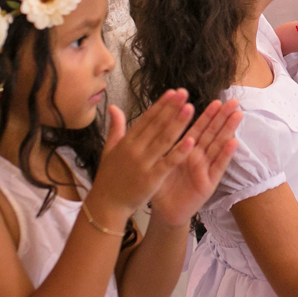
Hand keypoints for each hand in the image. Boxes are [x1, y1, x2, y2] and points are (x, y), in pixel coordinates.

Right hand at [86, 90, 198, 225]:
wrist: (107, 204)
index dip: (160, 105)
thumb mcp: (109, 149)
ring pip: (164, 140)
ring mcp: (143, 163)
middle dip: (171, 108)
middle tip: (185, 93)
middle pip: (156, 125)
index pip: (146, 119)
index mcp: (126, 141)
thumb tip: (113, 106)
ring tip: (190, 108)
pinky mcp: (151, 178)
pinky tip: (191, 140)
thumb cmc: (109, 177)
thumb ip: (115, 127)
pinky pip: (168, 162)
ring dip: (178, 123)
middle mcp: (135, 149)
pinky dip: (179, 151)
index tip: (173, 92)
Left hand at [149, 99, 242, 226]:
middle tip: (234, 101)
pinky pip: (217, 167)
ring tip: (238, 115)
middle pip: (212, 133)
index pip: (198, 128)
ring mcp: (205, 169)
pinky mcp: (208, 183)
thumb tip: (152, 121)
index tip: (216, 100)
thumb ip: (157, 142)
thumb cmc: (160, 185)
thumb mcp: (157, 161)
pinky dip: (225, 154)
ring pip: (218, 146)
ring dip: (228, 130)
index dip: (207, 115)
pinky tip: (233, 142)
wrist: (164, 211)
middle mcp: (198, 156)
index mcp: (186, 149)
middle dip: (223, 117)